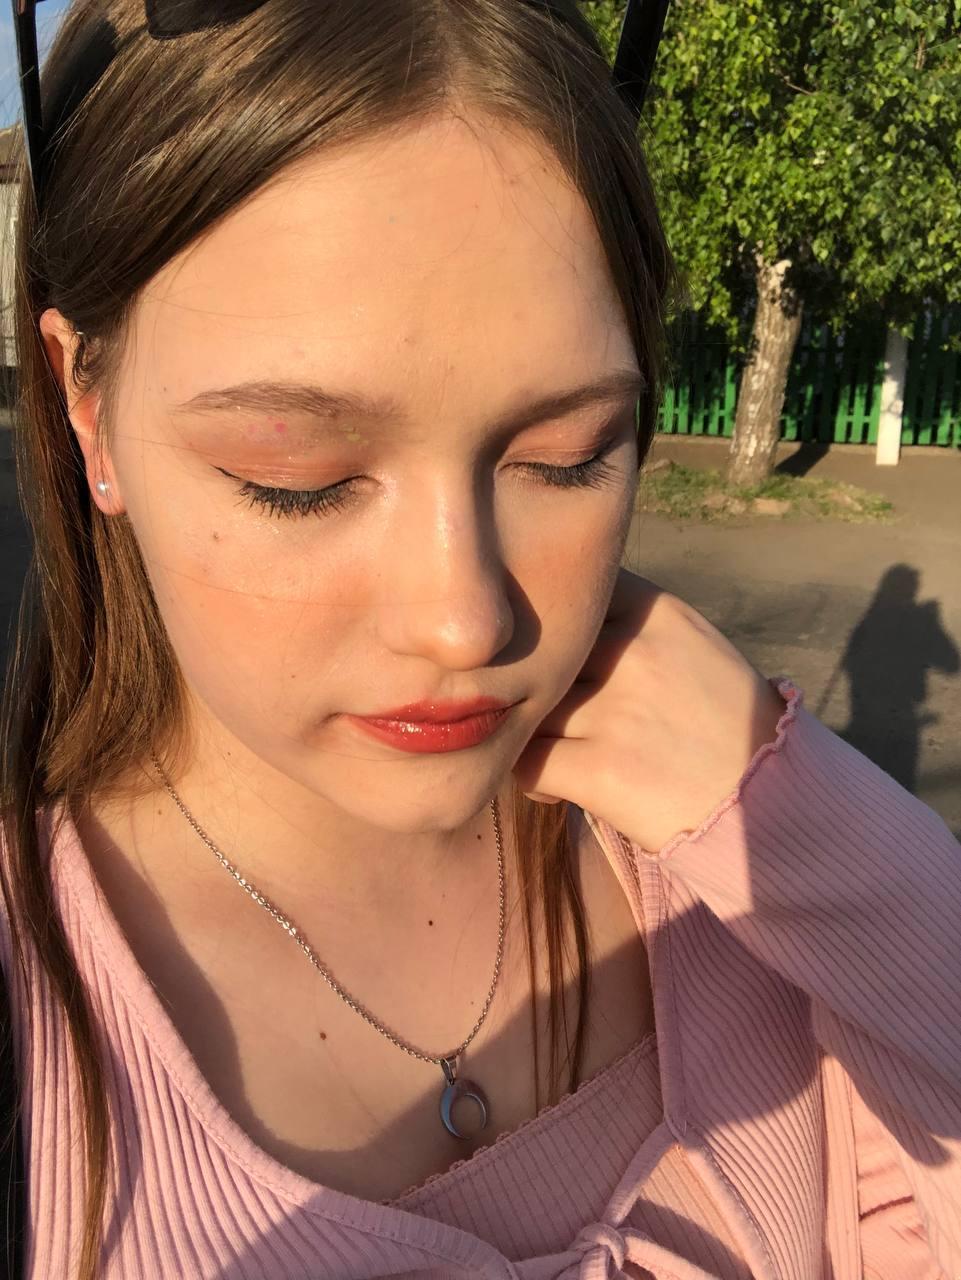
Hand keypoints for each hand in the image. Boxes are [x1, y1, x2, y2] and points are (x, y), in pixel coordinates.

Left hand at [512, 568, 787, 853]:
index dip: (547, 624)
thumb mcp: (692, 647)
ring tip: (554, 752)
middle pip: (537, 652)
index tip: (549, 654)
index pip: (567, 591)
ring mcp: (618, 711)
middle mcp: (635, 652)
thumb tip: (552, 622)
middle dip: (529, 682)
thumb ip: (627, 627)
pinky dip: (530, 778)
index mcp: (657, 612)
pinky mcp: (603, 771)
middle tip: (539, 711)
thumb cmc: (726, 727)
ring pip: (526, 706)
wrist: (774, 804)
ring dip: (527, 731)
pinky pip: (526, 762)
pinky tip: (555, 788)